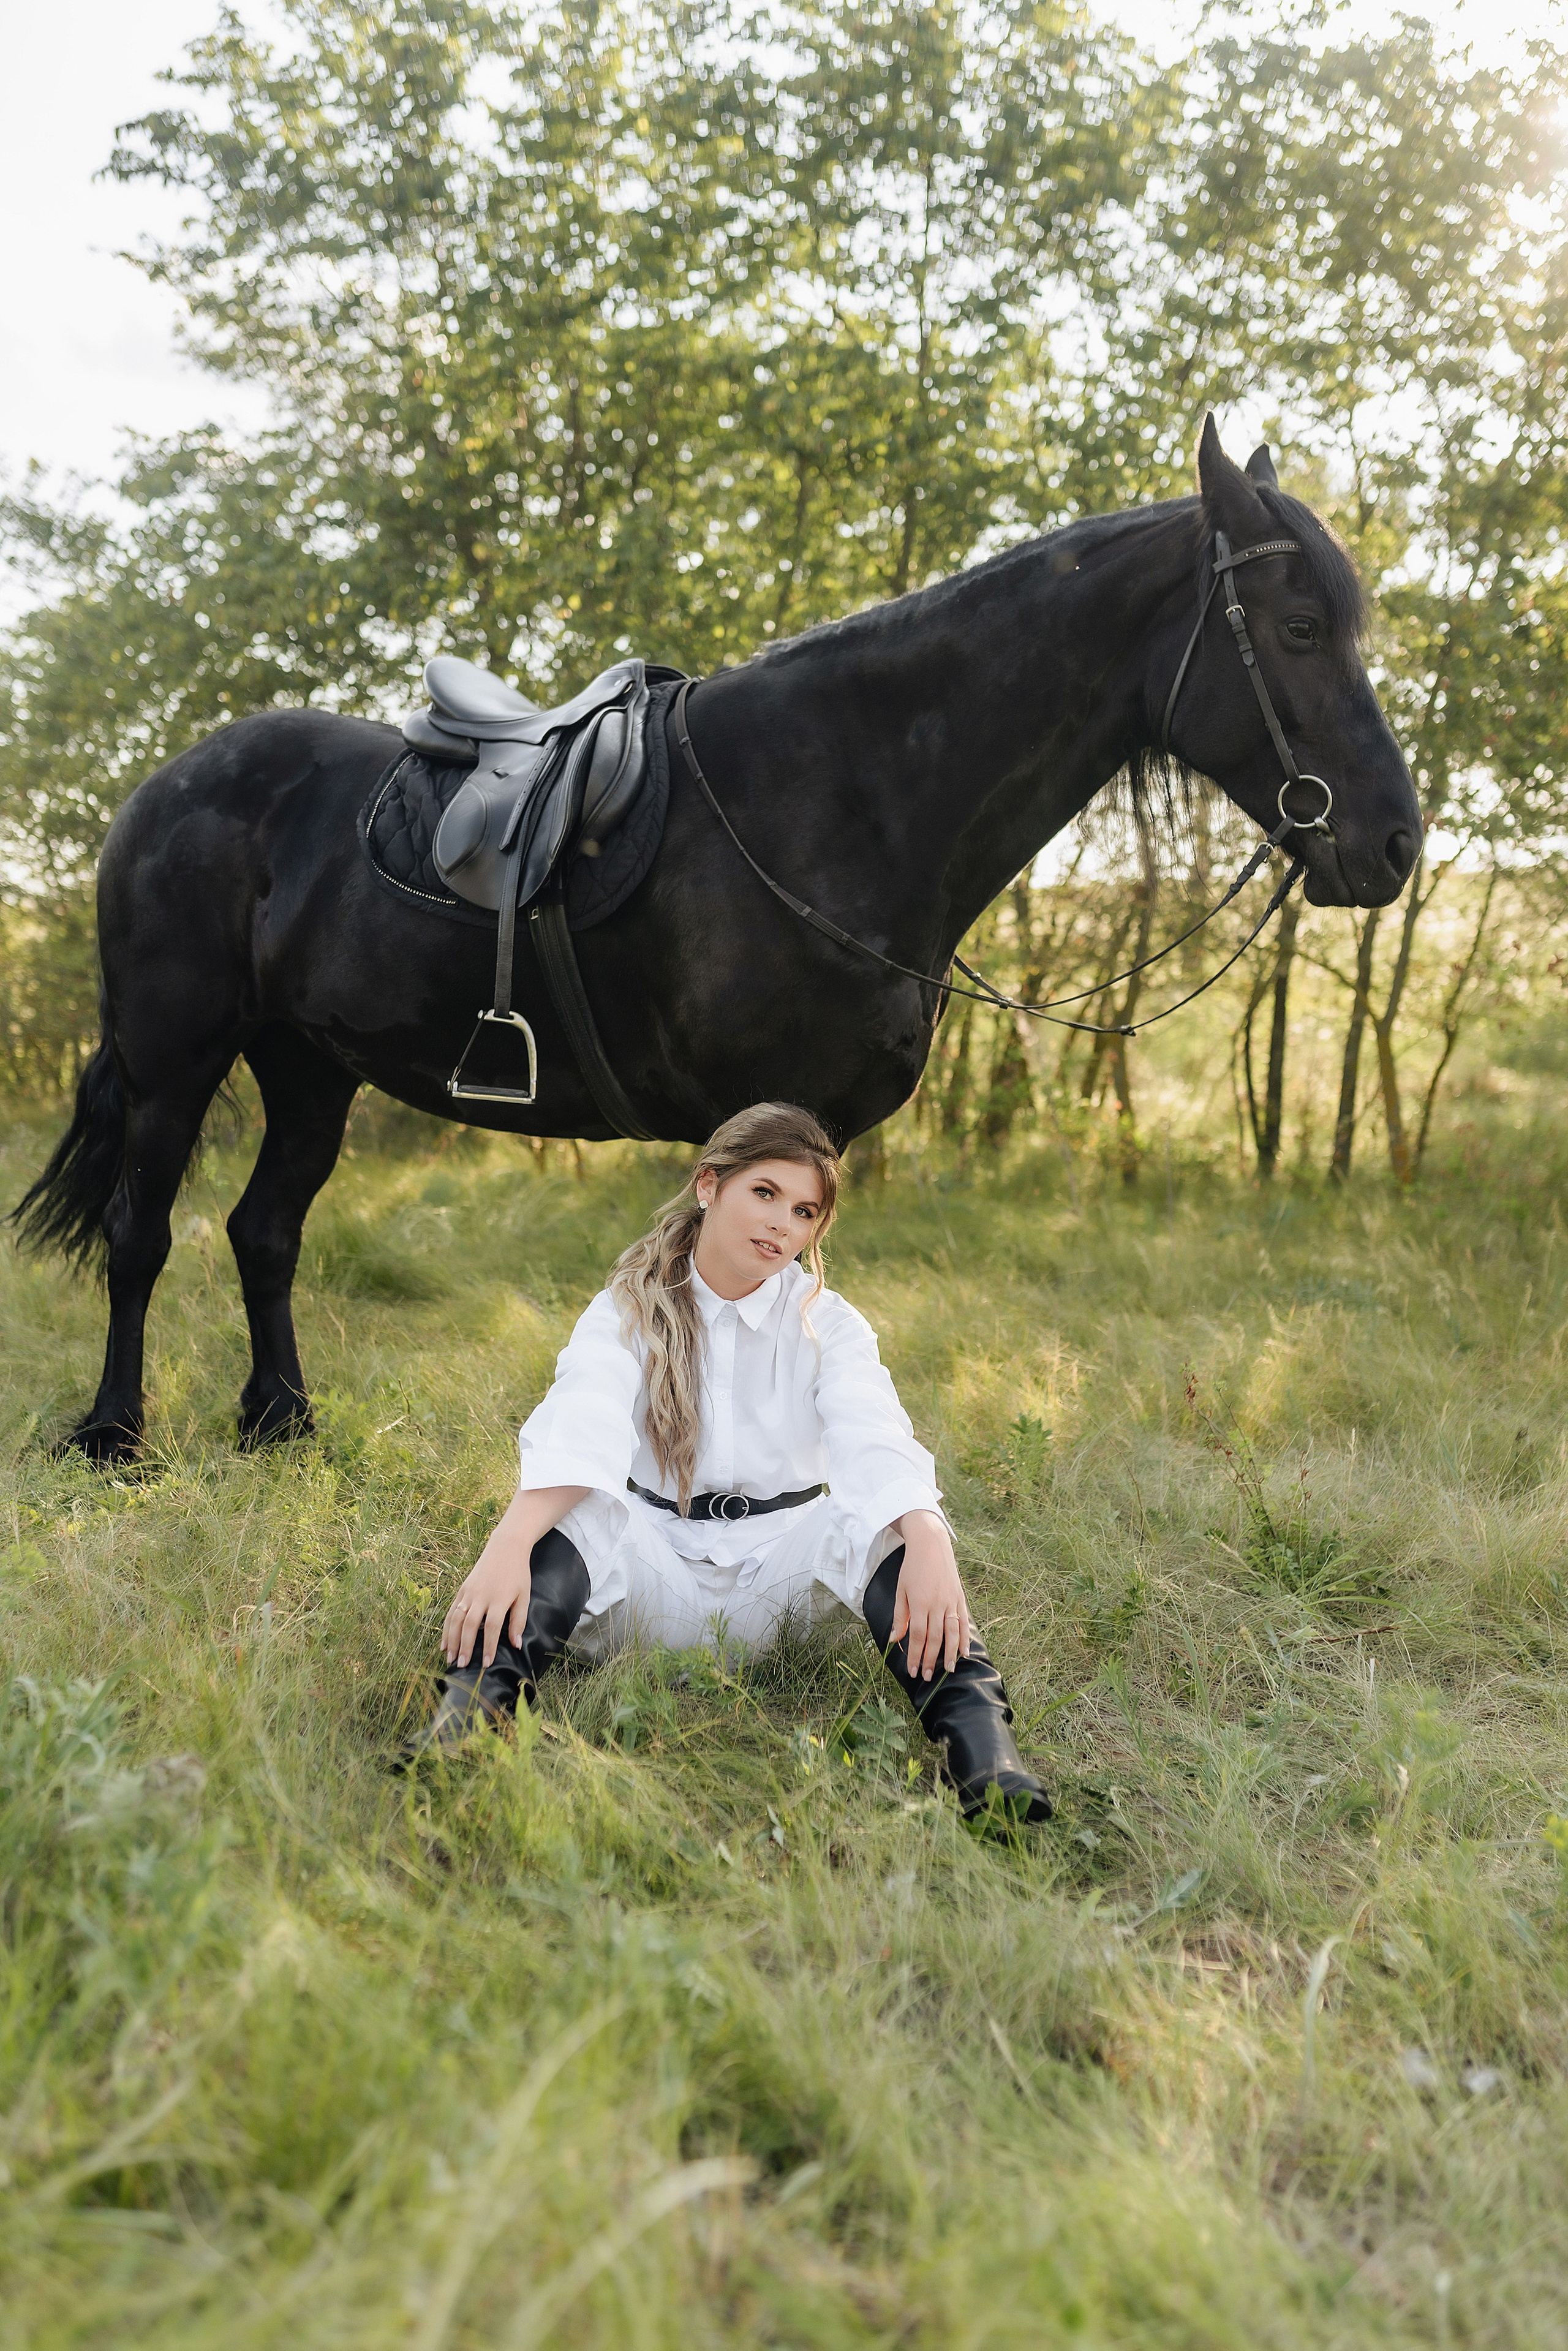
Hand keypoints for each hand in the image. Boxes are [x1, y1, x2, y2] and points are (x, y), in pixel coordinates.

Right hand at [441, 1483, 586, 1669]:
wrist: (505, 1548)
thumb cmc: (518, 1574)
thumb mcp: (524, 1596)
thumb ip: (519, 1621)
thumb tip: (516, 1645)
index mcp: (498, 1598)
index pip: (491, 1627)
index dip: (488, 1646)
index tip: (486, 1664)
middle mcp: (481, 1596)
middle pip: (469, 1625)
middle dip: (465, 1646)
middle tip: (462, 1665)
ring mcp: (469, 1592)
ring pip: (455, 1618)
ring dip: (451, 1640)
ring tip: (450, 1658)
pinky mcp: (462, 1589)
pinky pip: (451, 1611)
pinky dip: (446, 1628)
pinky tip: (443, 1643)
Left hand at [889, 1509, 971, 1680]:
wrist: (931, 1544)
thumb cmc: (912, 1567)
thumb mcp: (901, 1590)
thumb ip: (900, 1616)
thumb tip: (893, 1639)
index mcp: (919, 1603)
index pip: (917, 1636)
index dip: (914, 1655)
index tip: (912, 1671)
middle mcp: (937, 1604)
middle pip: (934, 1638)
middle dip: (930, 1659)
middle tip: (927, 1677)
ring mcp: (950, 1601)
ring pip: (951, 1633)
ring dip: (950, 1654)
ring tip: (948, 1670)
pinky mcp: (960, 1597)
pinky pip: (964, 1621)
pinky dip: (964, 1638)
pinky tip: (964, 1651)